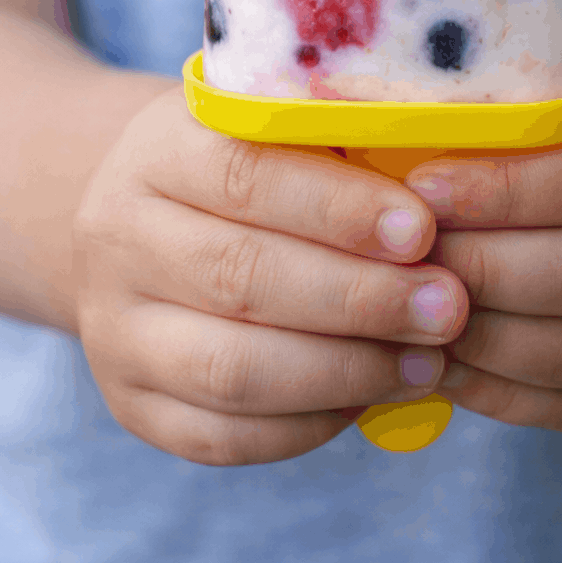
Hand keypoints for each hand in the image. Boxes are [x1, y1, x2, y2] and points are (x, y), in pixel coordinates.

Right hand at [72, 88, 468, 465]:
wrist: (138, 222)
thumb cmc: (245, 166)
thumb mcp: (270, 125)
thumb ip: (336, 141)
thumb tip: (446, 185)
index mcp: (156, 152)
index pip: (244, 176)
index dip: (337, 207)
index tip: (422, 230)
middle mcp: (117, 240)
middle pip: (241, 278)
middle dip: (360, 298)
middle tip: (448, 307)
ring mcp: (113, 331)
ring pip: (231, 369)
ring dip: (345, 371)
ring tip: (429, 362)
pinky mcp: (130, 404)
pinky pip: (222, 437)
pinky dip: (308, 424)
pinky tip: (371, 399)